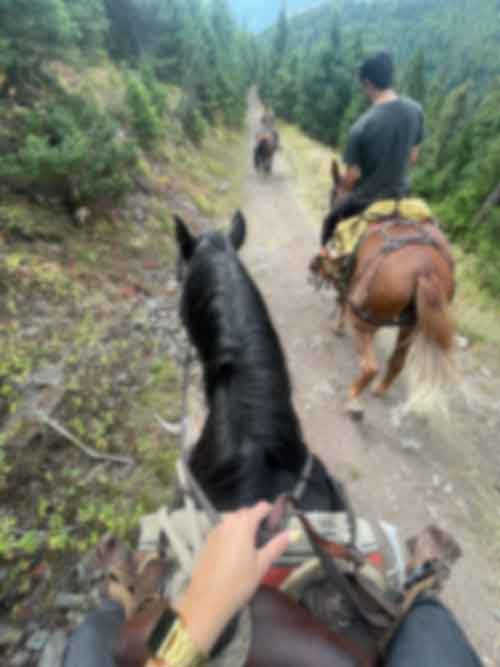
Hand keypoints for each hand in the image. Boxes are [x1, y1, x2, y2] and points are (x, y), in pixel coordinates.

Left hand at [175, 502, 289, 653]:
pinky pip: (222, 530)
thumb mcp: (262, 565)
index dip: (269, 511)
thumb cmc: (238, 582)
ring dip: (242, 525)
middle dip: (255, 517)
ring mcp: (215, 531)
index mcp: (243, 525)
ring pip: (232, 521)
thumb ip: (277, 546)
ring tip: (251, 544)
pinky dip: (231, 534)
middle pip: (244, 512)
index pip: (259, 507)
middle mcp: (227, 523)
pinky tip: (234, 552)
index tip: (277, 520)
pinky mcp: (207, 542)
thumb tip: (292, 533)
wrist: (207, 600)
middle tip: (266, 534)